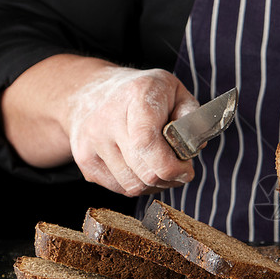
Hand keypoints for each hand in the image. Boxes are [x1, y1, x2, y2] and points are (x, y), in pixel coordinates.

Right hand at [65, 66, 198, 195]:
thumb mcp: (174, 90)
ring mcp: (91, 142)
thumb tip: (195, 146)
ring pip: (132, 186)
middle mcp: (107, 118)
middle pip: (144, 172)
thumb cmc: (141, 93)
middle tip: (179, 168)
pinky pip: (119, 188)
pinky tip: (142, 168)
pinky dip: (137, 185)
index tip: (186, 169)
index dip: (172, 166)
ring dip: (154, 184)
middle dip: (169, 177)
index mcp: (136, 96)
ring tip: (161, 167)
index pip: (147, 144)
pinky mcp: (84, 161)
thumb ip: (191, 115)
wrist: (89, 91)